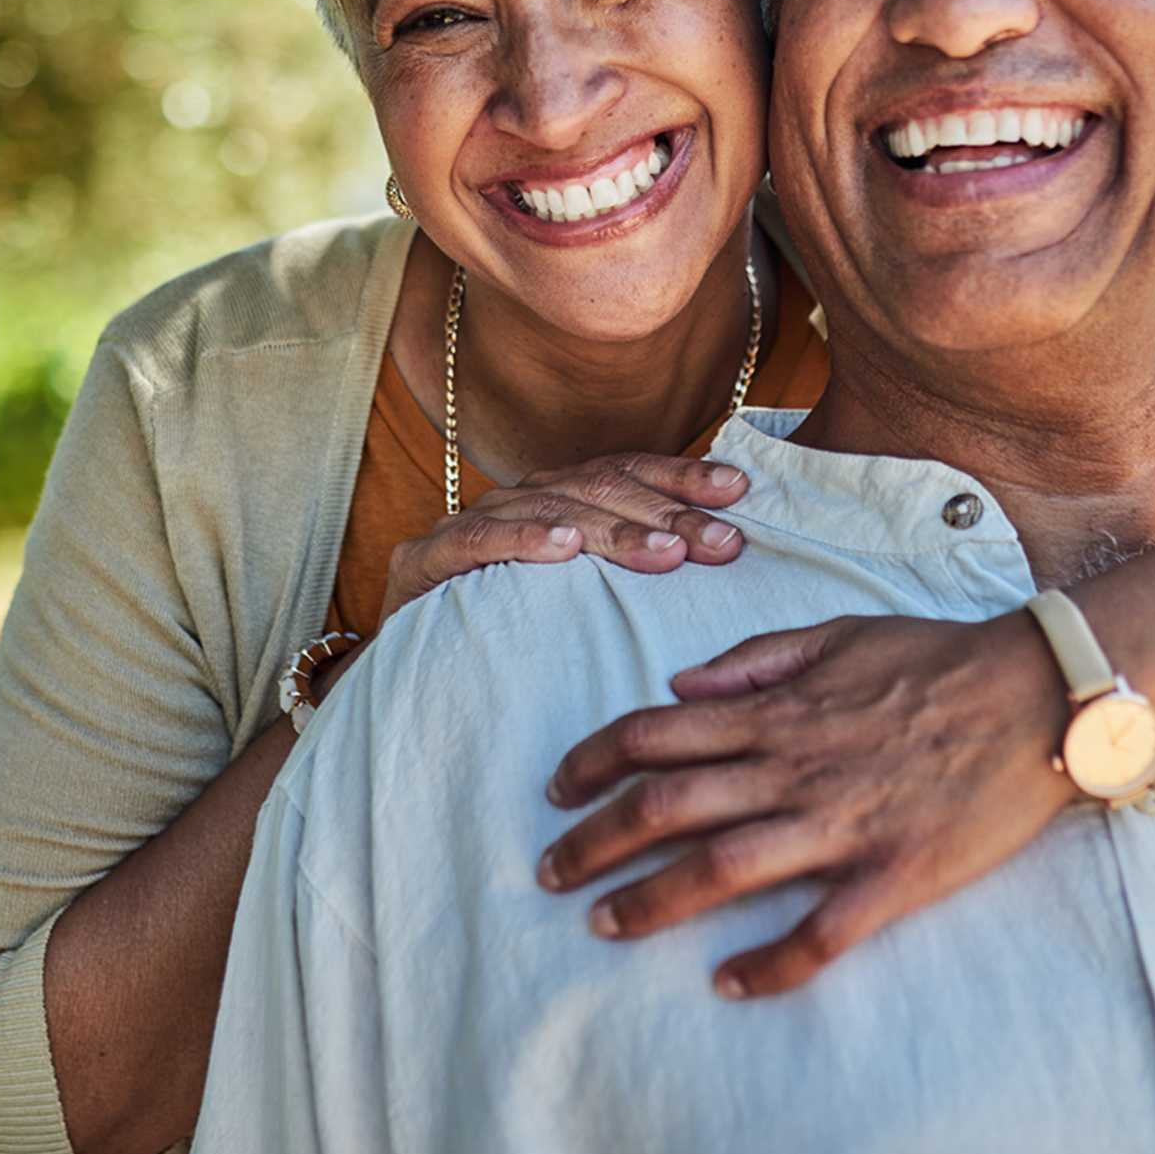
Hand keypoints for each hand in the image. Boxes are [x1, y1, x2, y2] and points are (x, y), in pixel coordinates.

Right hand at [380, 454, 748, 623]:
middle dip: (667, 512)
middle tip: (721, 541)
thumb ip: (635, 568)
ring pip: (549, 510)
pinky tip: (563, 549)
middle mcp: (516, 500)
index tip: (739, 490)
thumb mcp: (585, 600)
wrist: (415, 683)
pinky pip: (477, 542)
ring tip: (665, 553)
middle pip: (599, 488)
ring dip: (612, 530)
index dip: (681, 477)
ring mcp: (466, 525)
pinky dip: (522, 541)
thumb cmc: (514, 639)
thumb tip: (724, 548)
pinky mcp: (422, 562)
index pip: (626, 471)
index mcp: (555, 498)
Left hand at [536, 610, 1076, 996]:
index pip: (658, 733)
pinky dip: (768, 964)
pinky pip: (819, 932)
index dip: (595, 760)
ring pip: (722, 868)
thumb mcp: (838, 634)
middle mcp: (794, 767)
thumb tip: (678, 687)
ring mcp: (842, 823)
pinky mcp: (894, 874)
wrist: (1038, 694)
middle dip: (596, 840)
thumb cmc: (936, 659)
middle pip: (668, 805)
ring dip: (652, 901)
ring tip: (603, 925)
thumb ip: (753, 662)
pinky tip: (728, 983)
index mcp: (779, 710)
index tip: (556, 788)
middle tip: (549, 874)